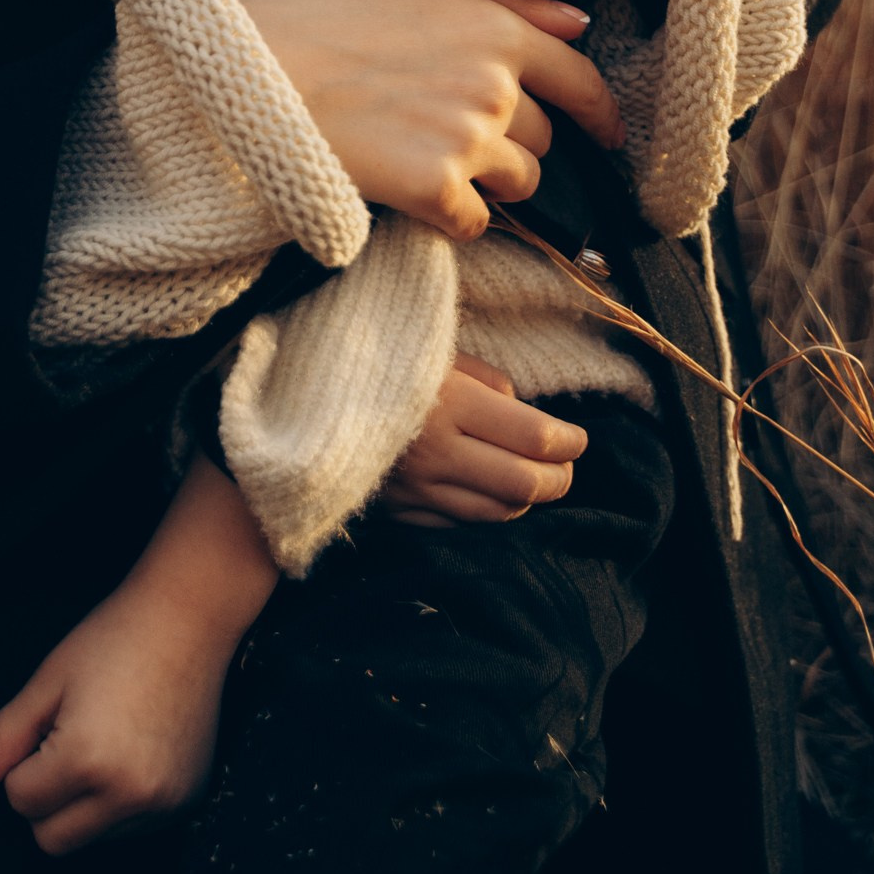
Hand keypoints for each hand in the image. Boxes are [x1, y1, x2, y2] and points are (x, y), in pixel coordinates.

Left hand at [0, 458, 274, 854]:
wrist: (188, 619)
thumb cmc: (112, 639)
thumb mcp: (45, 684)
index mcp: (87, 760)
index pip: (21, 801)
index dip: (22, 763)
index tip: (47, 725)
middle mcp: (128, 796)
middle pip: (52, 840)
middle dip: (44, 798)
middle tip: (65, 740)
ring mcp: (161, 806)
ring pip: (90, 839)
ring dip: (82, 805)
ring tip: (102, 739)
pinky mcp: (185, 805)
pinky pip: (129, 829)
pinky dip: (117, 804)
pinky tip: (129, 751)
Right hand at [238, 0, 623, 239]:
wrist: (257, 62)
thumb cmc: (325, 4)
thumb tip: (577, 21)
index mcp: (498, 27)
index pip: (579, 77)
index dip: (598, 111)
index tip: (605, 133)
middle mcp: (496, 86)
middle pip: (544, 136)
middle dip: (515, 138)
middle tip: (460, 129)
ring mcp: (468, 141)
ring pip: (518, 183)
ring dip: (489, 179)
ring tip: (436, 157)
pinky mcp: (434, 188)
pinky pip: (475, 223)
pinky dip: (455, 216)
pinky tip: (418, 192)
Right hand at [382, 353, 587, 525]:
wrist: (296, 395)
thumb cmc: (372, 357)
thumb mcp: (431, 350)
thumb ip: (483, 379)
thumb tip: (521, 409)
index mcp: (448, 403)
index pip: (534, 438)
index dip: (568, 442)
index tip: (577, 437)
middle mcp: (437, 454)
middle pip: (525, 484)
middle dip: (559, 478)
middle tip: (566, 465)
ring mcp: (417, 490)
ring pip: (498, 513)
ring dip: (527, 500)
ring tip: (536, 481)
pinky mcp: (400, 513)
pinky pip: (459, 524)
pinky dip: (485, 511)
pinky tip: (488, 492)